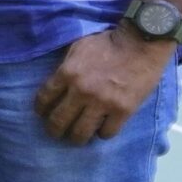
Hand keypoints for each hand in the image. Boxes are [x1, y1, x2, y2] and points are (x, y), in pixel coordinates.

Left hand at [35, 25, 174, 143]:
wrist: (141, 43)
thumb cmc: (108, 43)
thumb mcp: (78, 48)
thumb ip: (65, 66)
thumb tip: (56, 83)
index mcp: (67, 73)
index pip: (44, 99)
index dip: (40, 110)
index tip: (42, 114)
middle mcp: (81, 91)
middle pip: (58, 121)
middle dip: (53, 129)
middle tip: (56, 132)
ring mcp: (102, 102)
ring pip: (80, 132)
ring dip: (76, 138)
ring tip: (77, 138)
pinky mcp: (123, 111)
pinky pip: (107, 132)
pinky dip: (103, 133)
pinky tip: (102, 129)